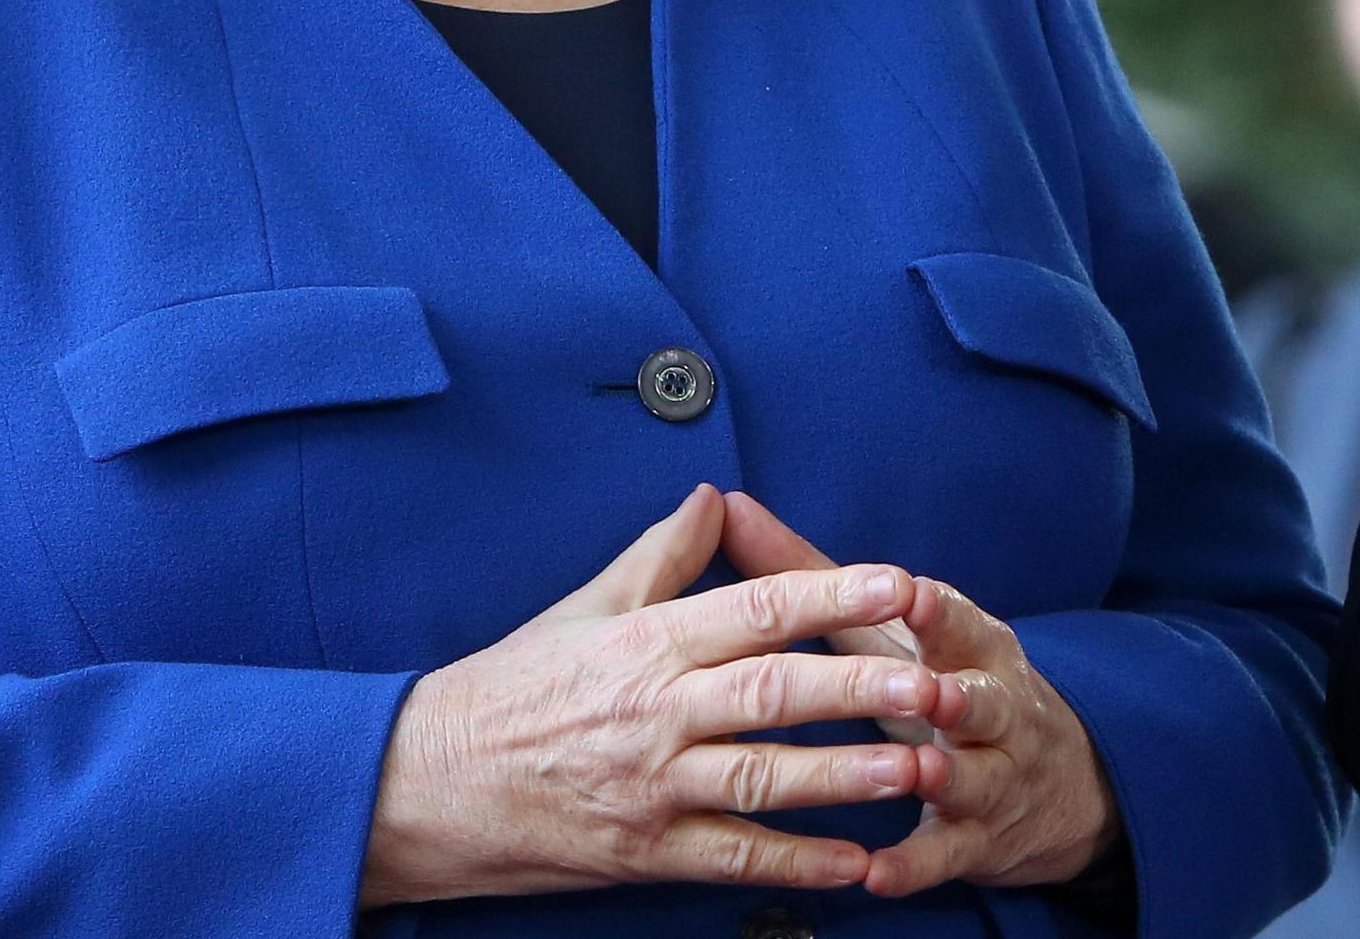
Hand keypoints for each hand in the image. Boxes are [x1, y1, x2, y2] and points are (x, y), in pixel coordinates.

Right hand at [359, 484, 965, 905]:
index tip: (898, 584)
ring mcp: (652, 786)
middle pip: (777, 692)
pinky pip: (734, 856)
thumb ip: (659, 555)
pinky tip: (855, 863)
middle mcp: (656, 712)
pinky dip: (797, 862)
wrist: (423, 785)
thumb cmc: (508, 690)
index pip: (756, 608)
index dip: (834, 596)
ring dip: (849, 777)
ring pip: (766, 777)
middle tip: (936, 682)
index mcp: (647, 643)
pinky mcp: (643, 851)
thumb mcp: (583, 608)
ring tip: (920, 769)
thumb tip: (713, 497)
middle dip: (864, 688)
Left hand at [720, 492, 1122, 896]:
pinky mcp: (977, 839)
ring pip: (975, 775)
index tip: (909, 593)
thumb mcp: (888, 630)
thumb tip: (728, 508)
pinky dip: (914, 864)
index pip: (955, 620)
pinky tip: (877, 873)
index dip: (936, 610)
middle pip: (980, 696)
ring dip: (949, 774)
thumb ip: (809, 576)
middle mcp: (992, 705)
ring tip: (919, 775)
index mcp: (969, 643)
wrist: (1047, 781)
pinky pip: (946, 854)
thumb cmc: (939, 680)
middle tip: (934, 692)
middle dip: (960, 693)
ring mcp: (991, 775)